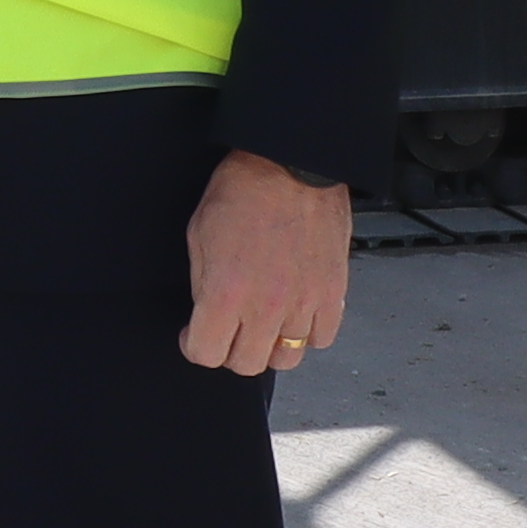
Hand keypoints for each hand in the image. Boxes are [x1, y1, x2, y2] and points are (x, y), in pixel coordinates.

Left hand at [181, 151, 351, 378]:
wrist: (292, 164)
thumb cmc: (243, 190)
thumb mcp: (199, 234)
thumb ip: (203, 284)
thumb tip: (207, 311)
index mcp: (226, 293)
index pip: (205, 354)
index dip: (194, 345)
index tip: (194, 335)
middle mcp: (266, 307)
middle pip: (245, 364)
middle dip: (229, 351)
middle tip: (228, 330)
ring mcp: (304, 304)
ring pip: (286, 358)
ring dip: (270, 346)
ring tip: (264, 324)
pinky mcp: (332, 293)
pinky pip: (321, 338)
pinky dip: (307, 333)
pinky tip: (295, 313)